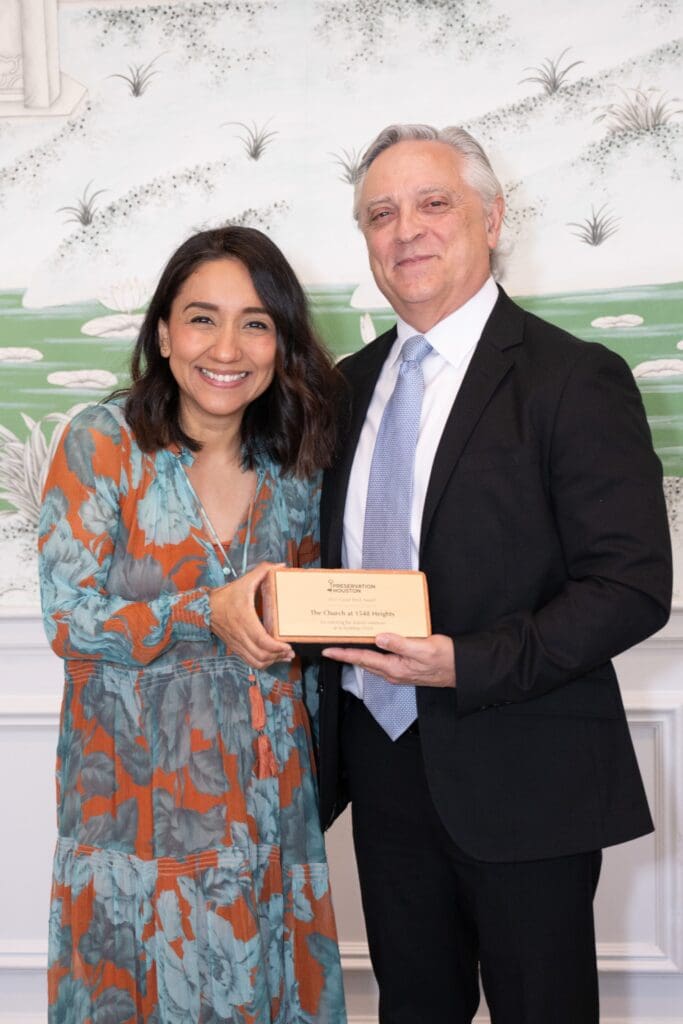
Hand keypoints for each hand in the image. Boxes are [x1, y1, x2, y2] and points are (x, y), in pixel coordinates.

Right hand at [209, 562, 293, 668]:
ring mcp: (237, 643)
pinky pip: (249, 661)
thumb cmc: (226, 596)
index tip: (287, 646)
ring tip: (283, 657)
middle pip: (261, 654)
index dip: (276, 647)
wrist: (205, 609)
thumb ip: (262, 571)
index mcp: (244, 620)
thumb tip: (280, 565)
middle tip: (290, 652)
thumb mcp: (244, 581)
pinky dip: (261, 663)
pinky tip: (271, 659)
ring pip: (256, 661)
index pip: (261, 640)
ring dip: (271, 662)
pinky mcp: (235, 647)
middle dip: (278, 656)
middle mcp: (241, 635)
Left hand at [322, 633, 455, 687]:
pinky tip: (374, 644)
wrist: (462, 670)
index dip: (344, 654)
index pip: (363, 659)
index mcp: (395, 668)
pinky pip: (383, 660)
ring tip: (347, 643)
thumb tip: (379, 637)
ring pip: (373, 662)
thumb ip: (400, 643)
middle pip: (364, 662)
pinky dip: (374, 652)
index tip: (328, 651)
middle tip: (332, 645)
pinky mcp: (405, 669)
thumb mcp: (423, 648)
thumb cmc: (446, 660)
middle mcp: (393, 672)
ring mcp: (399, 672)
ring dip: (359, 653)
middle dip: (347, 654)